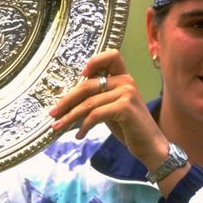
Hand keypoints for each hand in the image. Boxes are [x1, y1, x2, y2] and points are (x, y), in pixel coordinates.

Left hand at [49, 49, 168, 168]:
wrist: (149, 146)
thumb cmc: (128, 127)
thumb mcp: (110, 108)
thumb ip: (96, 98)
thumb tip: (67, 100)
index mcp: (123, 77)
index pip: (112, 55)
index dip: (95, 60)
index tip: (80, 75)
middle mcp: (126, 81)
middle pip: (88, 84)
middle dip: (67, 100)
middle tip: (53, 113)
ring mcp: (127, 92)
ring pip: (89, 103)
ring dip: (70, 117)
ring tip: (58, 127)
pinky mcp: (125, 107)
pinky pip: (96, 115)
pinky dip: (84, 126)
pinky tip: (79, 135)